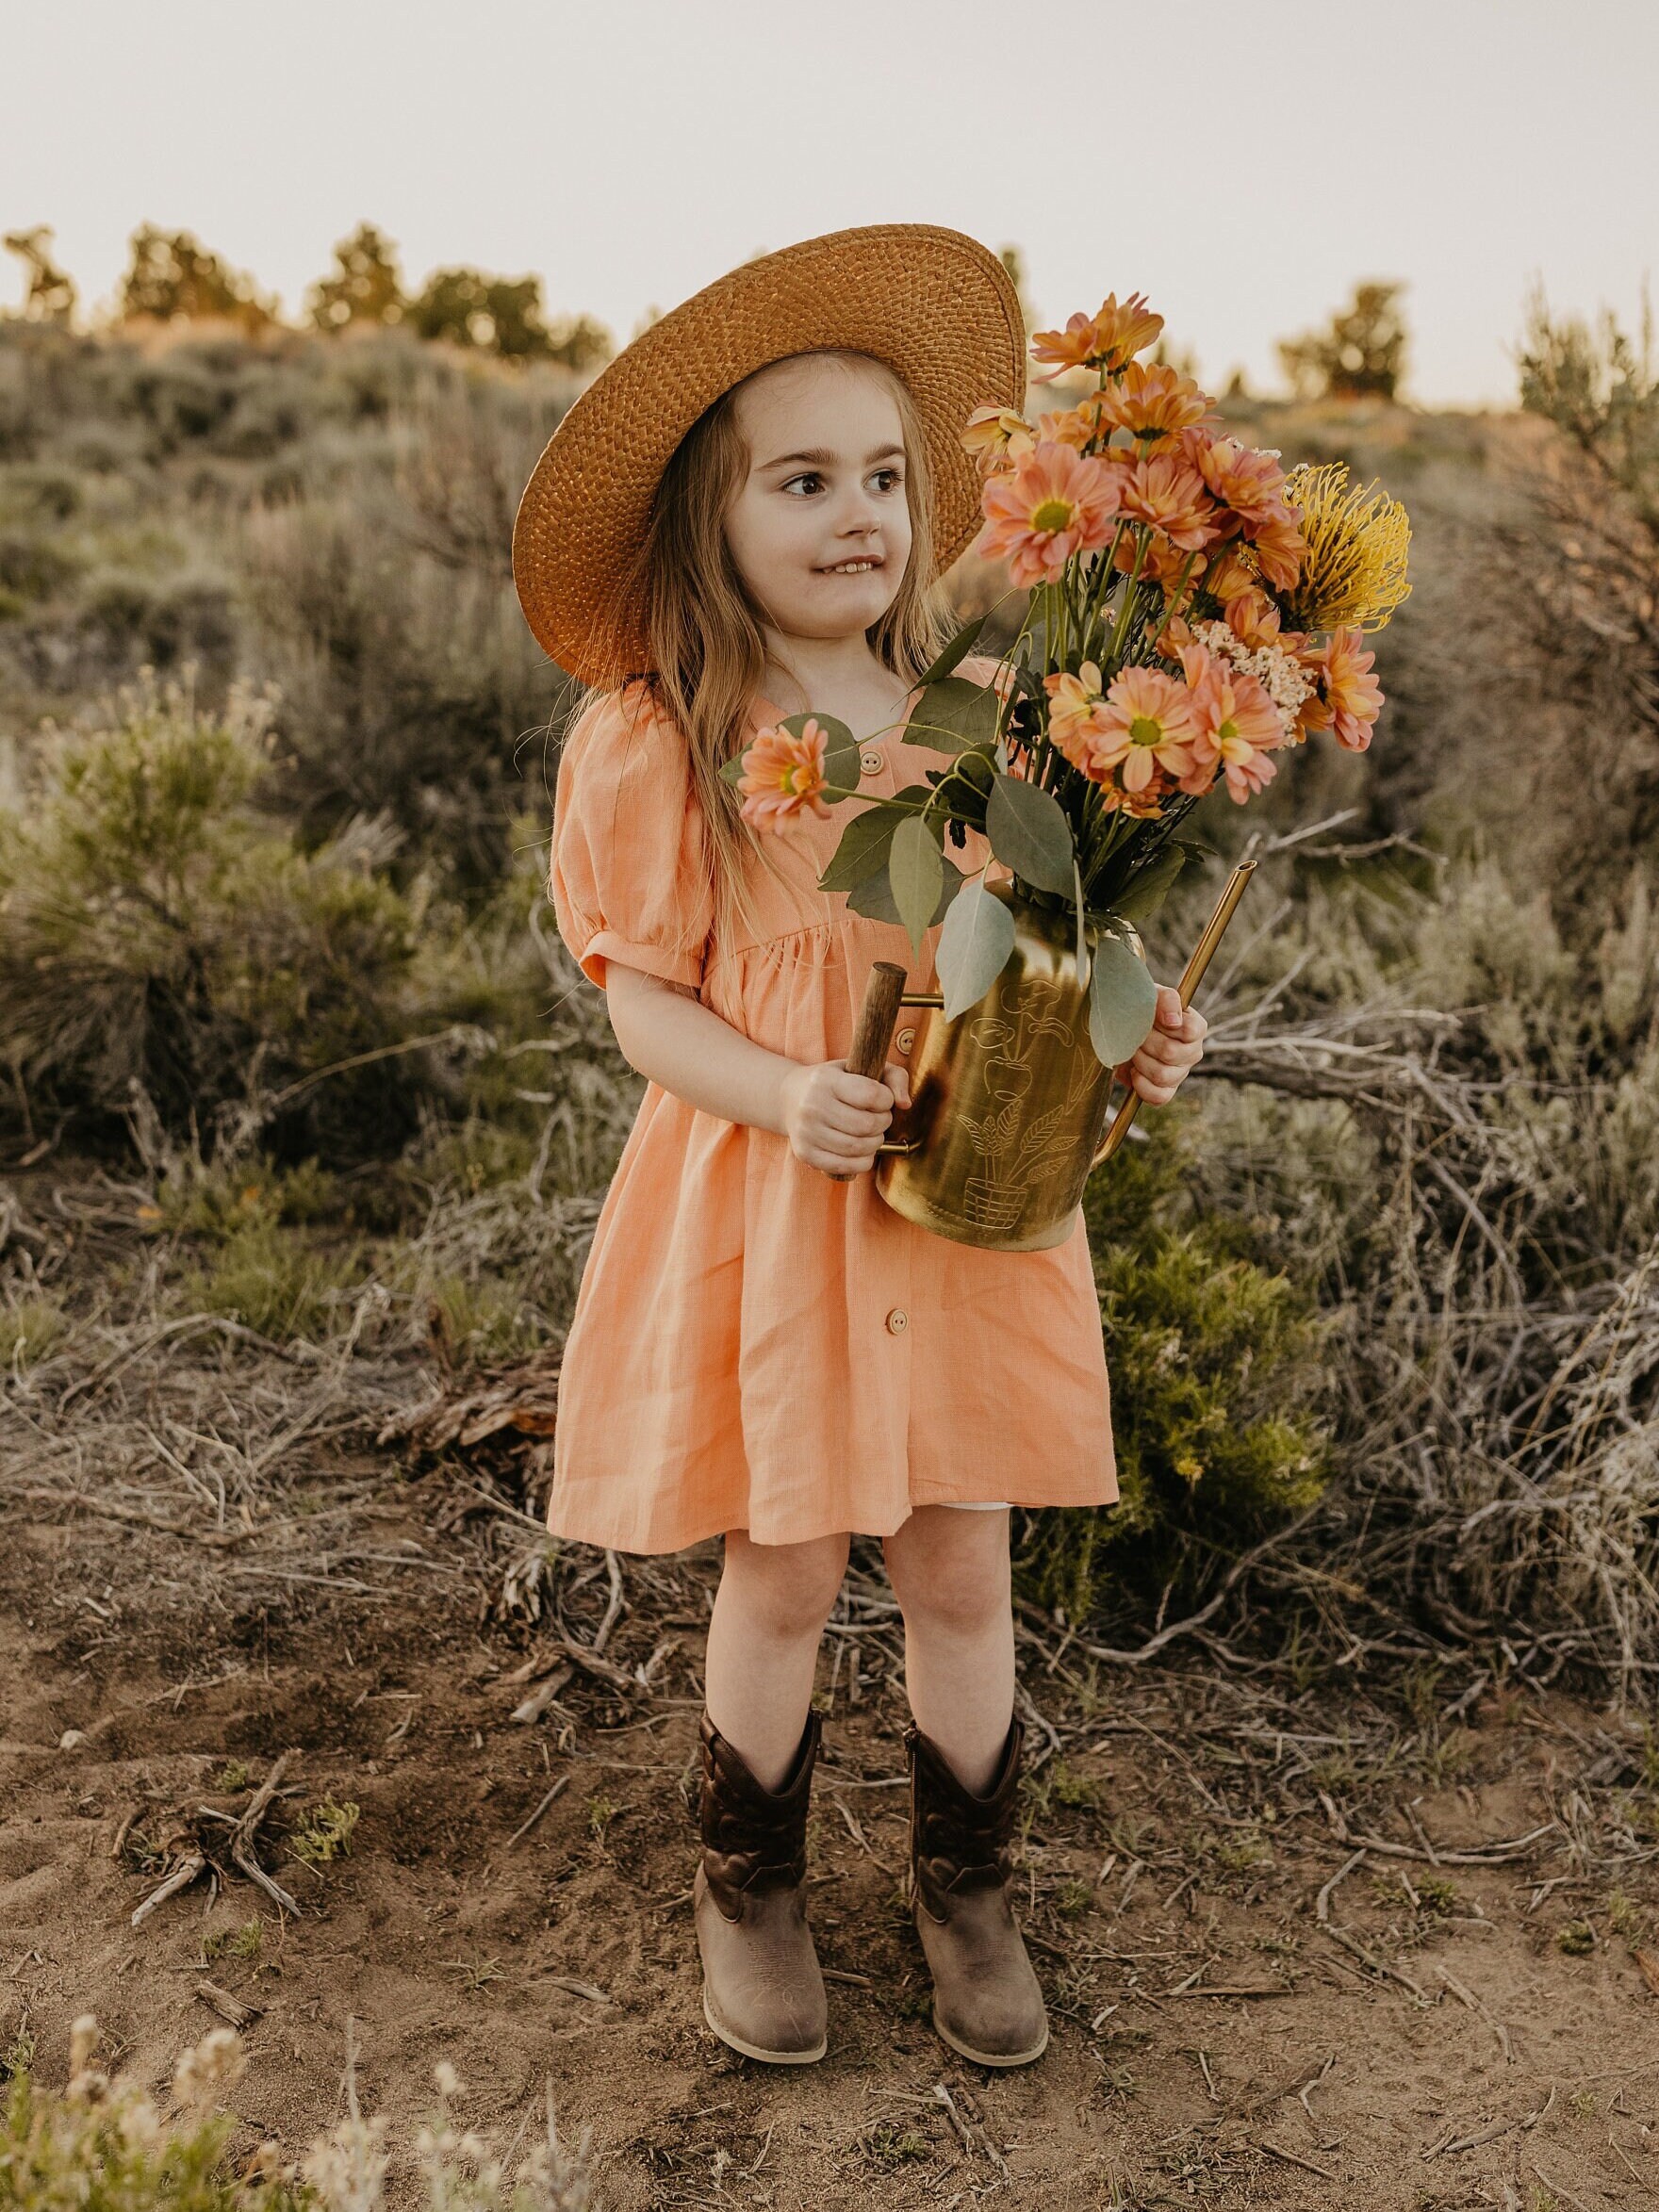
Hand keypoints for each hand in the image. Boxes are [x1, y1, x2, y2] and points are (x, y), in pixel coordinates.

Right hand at [779, 1058, 911, 1177]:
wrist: (790, 1098)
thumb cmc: (835, 1082)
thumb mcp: (861, 1068)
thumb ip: (894, 1077)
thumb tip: (905, 1104)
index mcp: (826, 1080)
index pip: (871, 1095)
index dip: (886, 1100)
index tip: (883, 1100)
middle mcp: (812, 1106)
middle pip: (866, 1125)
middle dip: (883, 1123)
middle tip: (879, 1118)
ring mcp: (807, 1132)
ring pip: (858, 1148)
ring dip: (875, 1143)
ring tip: (872, 1134)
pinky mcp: (805, 1153)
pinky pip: (845, 1166)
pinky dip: (862, 1161)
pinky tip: (863, 1151)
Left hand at [1116, 985, 1206, 1105]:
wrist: (1120, 1028)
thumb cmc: (1140, 1009)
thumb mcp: (1152, 995)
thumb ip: (1166, 999)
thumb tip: (1173, 1021)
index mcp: (1195, 1027)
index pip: (1190, 1030)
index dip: (1165, 1026)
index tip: (1151, 1019)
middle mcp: (1193, 1052)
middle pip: (1171, 1053)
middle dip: (1145, 1042)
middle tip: (1135, 1035)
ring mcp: (1180, 1073)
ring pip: (1162, 1075)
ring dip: (1140, 1062)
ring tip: (1134, 1051)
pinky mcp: (1166, 1090)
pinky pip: (1158, 1097)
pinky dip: (1141, 1085)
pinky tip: (1134, 1071)